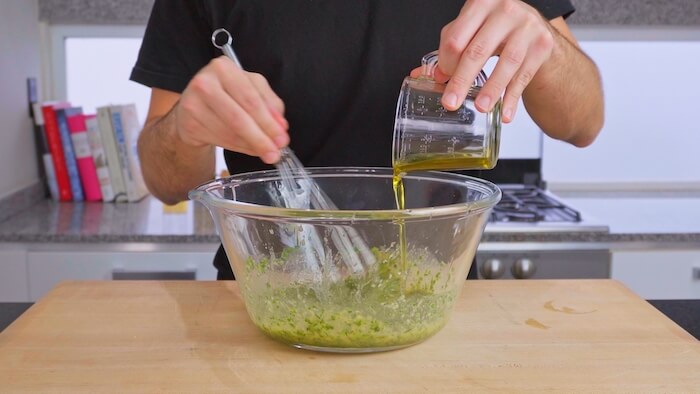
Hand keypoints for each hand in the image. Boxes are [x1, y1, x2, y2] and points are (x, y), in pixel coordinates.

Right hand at [175, 56, 288, 163]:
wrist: (192, 108)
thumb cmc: (226, 95)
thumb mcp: (250, 90)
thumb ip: (269, 104)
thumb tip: (281, 126)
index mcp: (224, 68)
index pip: (251, 99)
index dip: (269, 122)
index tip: (282, 138)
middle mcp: (205, 83)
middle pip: (238, 118)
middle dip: (261, 138)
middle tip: (275, 153)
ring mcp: (193, 105)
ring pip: (230, 133)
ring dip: (251, 146)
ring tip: (265, 152)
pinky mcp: (189, 125)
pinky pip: (220, 141)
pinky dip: (239, 148)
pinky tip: (248, 148)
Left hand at [411, 0, 554, 122]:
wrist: (534, 29)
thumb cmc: (497, 28)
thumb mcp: (471, 32)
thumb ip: (449, 50)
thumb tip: (421, 75)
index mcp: (480, 4)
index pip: (456, 38)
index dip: (446, 63)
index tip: (443, 80)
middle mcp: (504, 10)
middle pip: (477, 51)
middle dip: (462, 81)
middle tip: (451, 102)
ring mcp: (526, 27)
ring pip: (506, 63)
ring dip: (491, 89)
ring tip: (481, 107)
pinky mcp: (542, 44)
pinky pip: (524, 75)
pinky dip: (512, 97)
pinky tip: (504, 112)